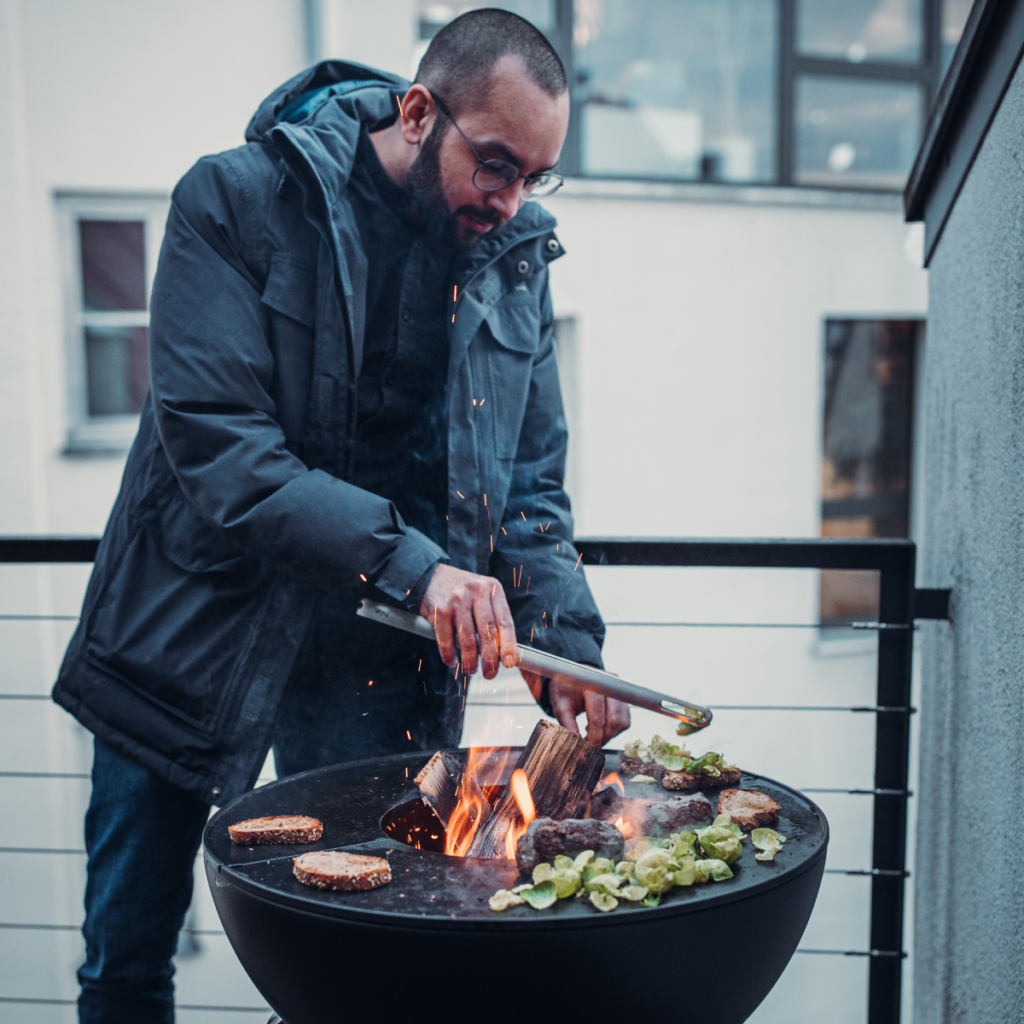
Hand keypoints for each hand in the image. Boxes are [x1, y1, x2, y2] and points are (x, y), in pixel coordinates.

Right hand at [420, 564, 516, 679]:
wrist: (431, 577)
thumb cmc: (463, 592)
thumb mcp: (483, 596)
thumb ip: (493, 618)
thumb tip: (503, 653)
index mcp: (493, 589)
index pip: (505, 621)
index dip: (509, 645)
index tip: (509, 662)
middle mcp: (477, 591)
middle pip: (488, 632)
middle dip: (490, 658)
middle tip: (490, 674)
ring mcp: (457, 599)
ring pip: (467, 639)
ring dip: (469, 660)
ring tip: (471, 669)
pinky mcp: (439, 609)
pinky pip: (446, 639)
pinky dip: (449, 655)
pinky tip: (451, 661)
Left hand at [521, 670, 630, 747]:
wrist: (575, 676)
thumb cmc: (566, 688)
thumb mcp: (560, 705)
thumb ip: (567, 724)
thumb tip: (576, 744)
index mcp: (592, 685)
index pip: (597, 717)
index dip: (593, 736)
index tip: (586, 747)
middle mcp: (610, 686)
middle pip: (614, 721)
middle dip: (602, 738)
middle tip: (590, 746)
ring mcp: (619, 692)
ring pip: (622, 722)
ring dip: (609, 735)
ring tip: (593, 736)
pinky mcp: (624, 700)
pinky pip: (624, 721)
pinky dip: (614, 730)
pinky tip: (600, 728)